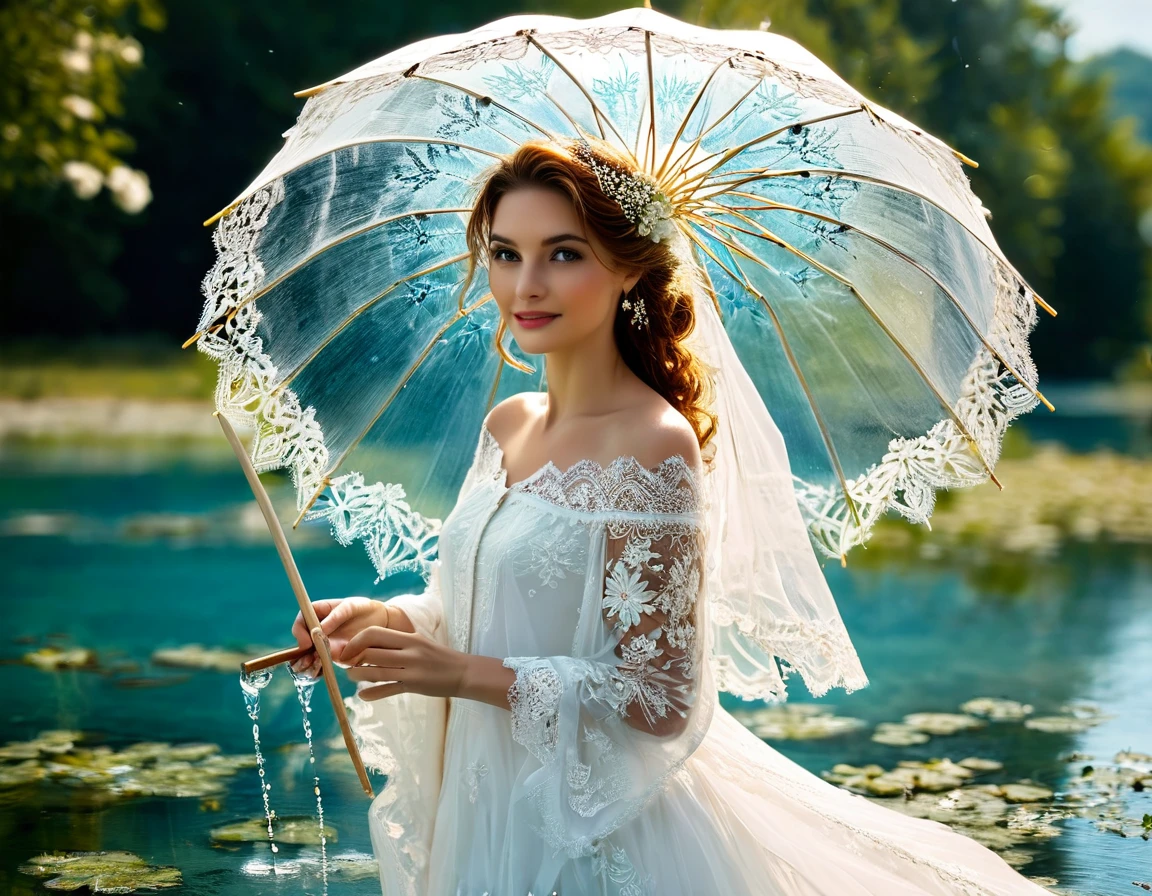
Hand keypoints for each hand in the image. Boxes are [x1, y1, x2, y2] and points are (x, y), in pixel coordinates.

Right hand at [289, 597, 390, 676]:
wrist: (380, 620)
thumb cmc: (362, 608)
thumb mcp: (350, 606)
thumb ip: (335, 616)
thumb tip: (319, 630)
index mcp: (317, 614)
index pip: (301, 622)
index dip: (299, 633)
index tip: (308, 642)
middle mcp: (317, 631)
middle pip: (301, 644)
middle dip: (301, 654)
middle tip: (309, 660)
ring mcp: (324, 644)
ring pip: (308, 657)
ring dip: (308, 664)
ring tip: (316, 666)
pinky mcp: (334, 656)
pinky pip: (321, 665)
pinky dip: (319, 670)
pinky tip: (322, 671)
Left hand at [343, 626, 469, 700]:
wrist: (463, 672)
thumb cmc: (438, 657)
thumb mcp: (419, 643)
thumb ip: (397, 643)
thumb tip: (368, 645)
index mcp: (409, 637)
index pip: (374, 633)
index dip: (355, 641)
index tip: (348, 649)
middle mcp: (409, 651)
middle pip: (371, 652)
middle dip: (352, 658)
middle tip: (346, 663)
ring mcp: (412, 669)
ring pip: (376, 672)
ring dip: (358, 675)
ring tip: (352, 676)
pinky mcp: (415, 686)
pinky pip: (388, 690)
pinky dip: (372, 693)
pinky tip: (362, 695)